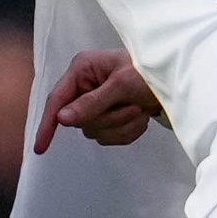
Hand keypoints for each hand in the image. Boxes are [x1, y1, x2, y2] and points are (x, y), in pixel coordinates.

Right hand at [33, 48, 163, 152]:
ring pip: (95, 131)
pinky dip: (128, 131)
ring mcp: (97, 103)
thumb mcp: (122, 85)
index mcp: (83, 70)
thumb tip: (62, 118)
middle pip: (79, 121)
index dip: (48, 124)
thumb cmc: (150, 72)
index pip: (57, 100)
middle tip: (132, 106)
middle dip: (107, 119)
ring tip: (139, 108)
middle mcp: (86, 86)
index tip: (40, 147)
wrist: (176, 82)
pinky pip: (109, 137)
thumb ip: (91, 103)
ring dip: (120, 125)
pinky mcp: (109, 117)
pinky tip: (141, 116)